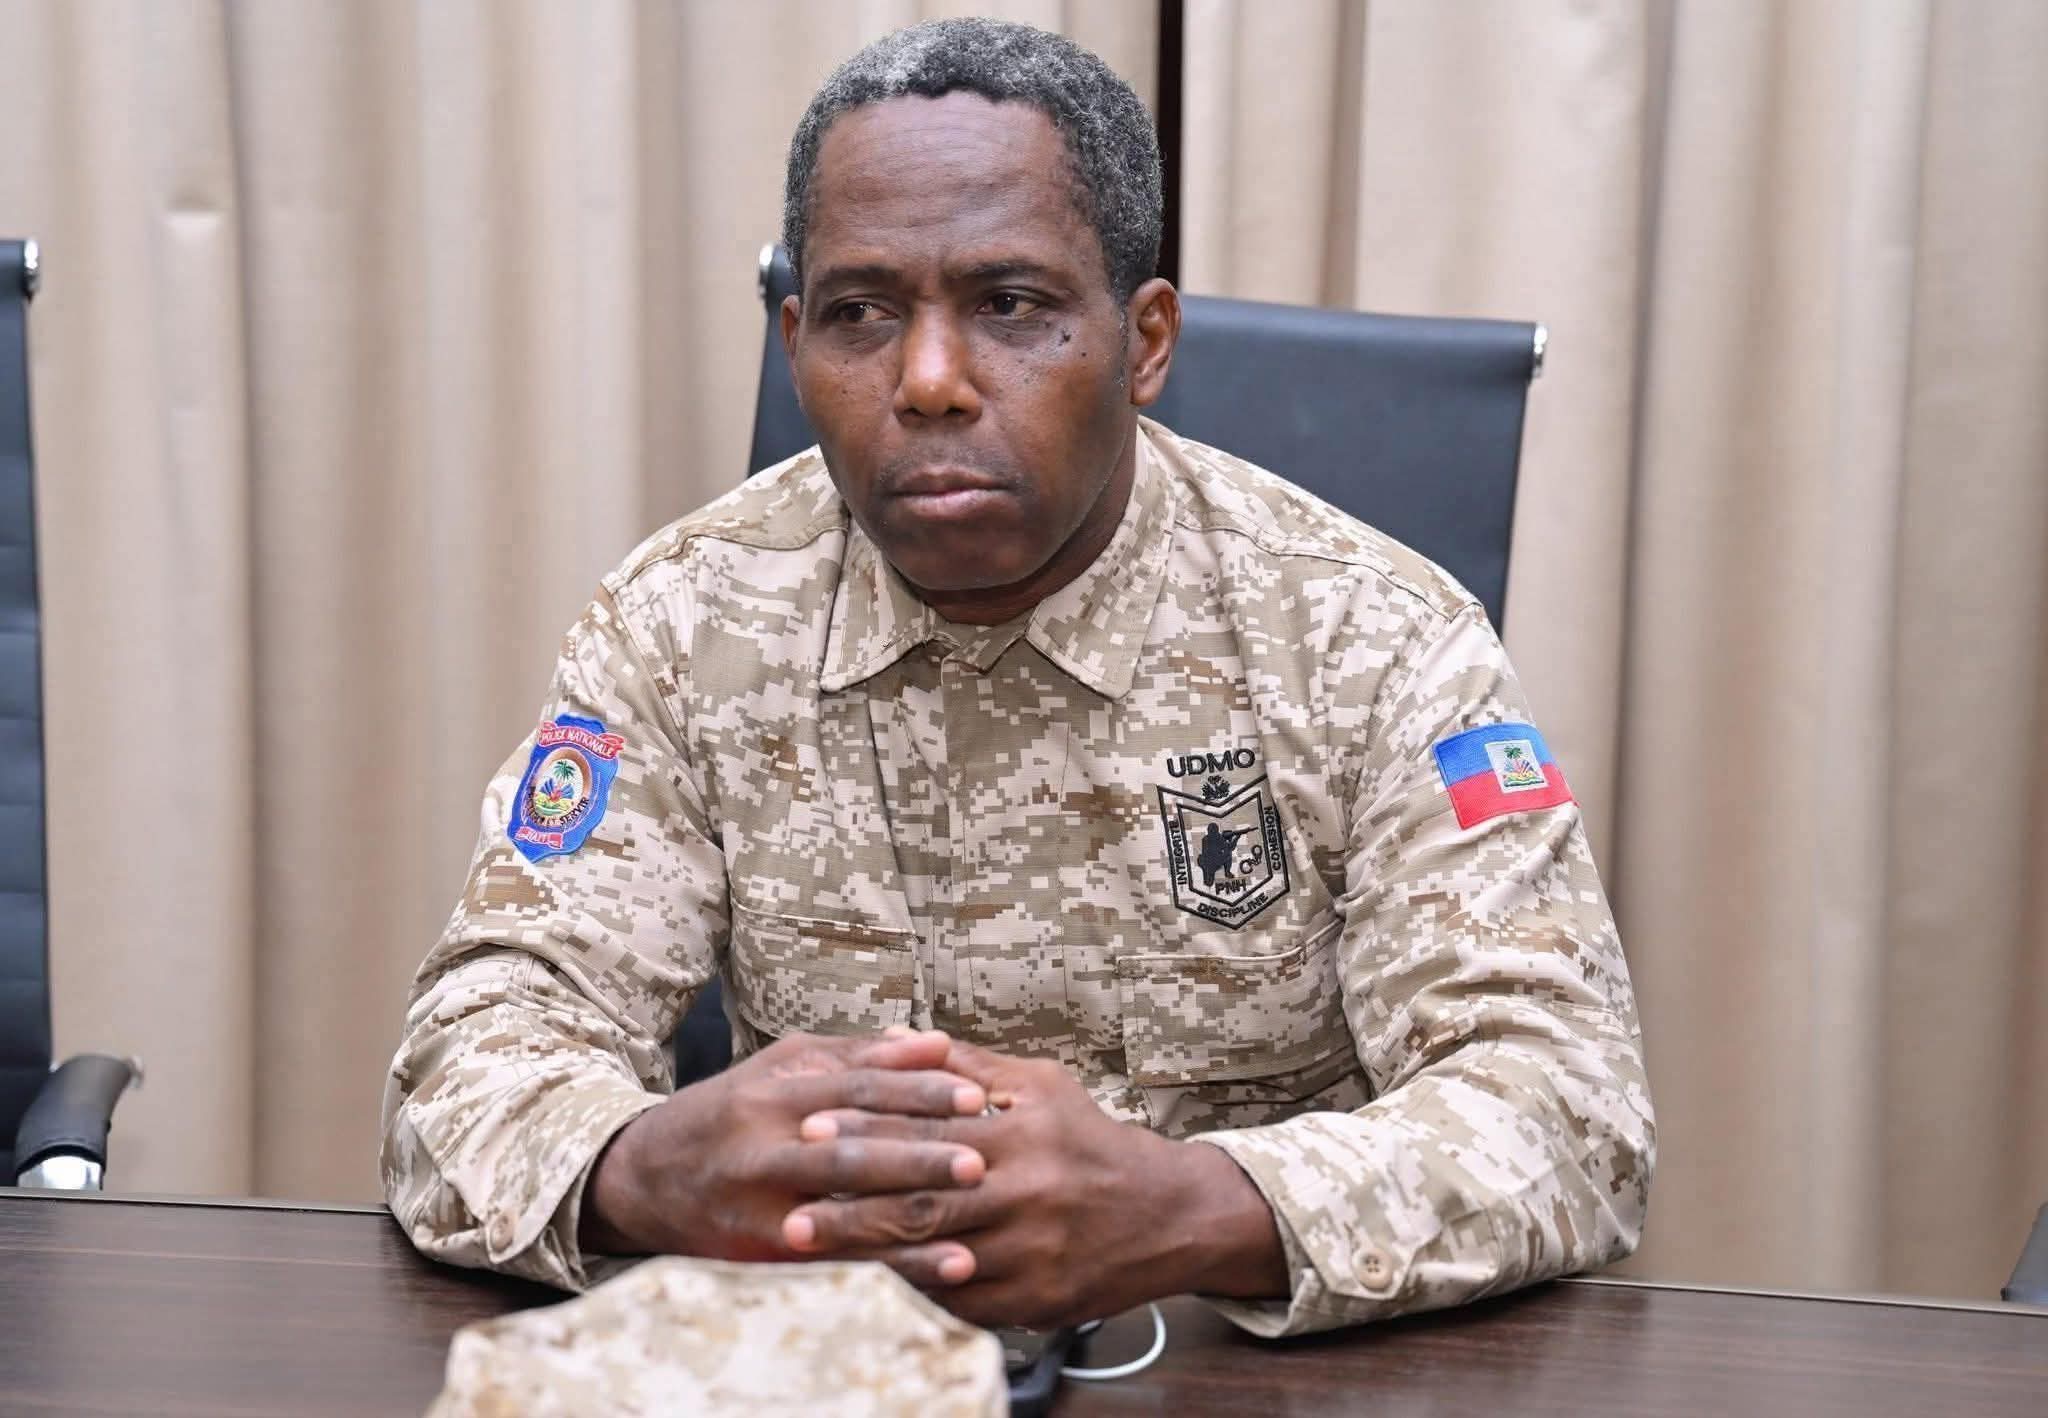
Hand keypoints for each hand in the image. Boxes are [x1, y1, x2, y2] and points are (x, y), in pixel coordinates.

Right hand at [582, 1029, 988, 1263]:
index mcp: (775, 1092)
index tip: (976, 1096)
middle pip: (851, 1152)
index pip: (858, 1088)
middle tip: (980, 1158)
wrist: (642, 1176)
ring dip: (907, 1222)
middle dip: (917, 1157)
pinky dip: (887, 1267)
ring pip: (841, 1211)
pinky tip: (934, 1269)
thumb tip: (938, 1041)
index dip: (918, 1091)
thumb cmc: (731, 1112)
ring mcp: (761, 1206)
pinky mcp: (760, 1253)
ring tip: (969, 1225)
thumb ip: (861, 1057)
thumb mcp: (783, 1069)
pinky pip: (834, 1261)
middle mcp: (764, 1147)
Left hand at [778, 1039, 1289, 1327]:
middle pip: (922, 1205)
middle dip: (851, 1210)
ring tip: (810, 1258)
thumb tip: (892, 1036)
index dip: (866, 1132)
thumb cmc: (1091, 1140)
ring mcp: (1030, 1254)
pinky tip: (869, 1291)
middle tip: (789, 1212)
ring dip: (870, 1260)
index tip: (810, 1132)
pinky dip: (914, 1295)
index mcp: (1020, 1135)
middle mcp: (1025, 1195)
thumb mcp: (1040, 1085)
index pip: (927, 1132)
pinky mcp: (1035, 1301)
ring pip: (937, 1260)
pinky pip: (962, 1303)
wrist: (1167, 1214)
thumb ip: (965, 1063)